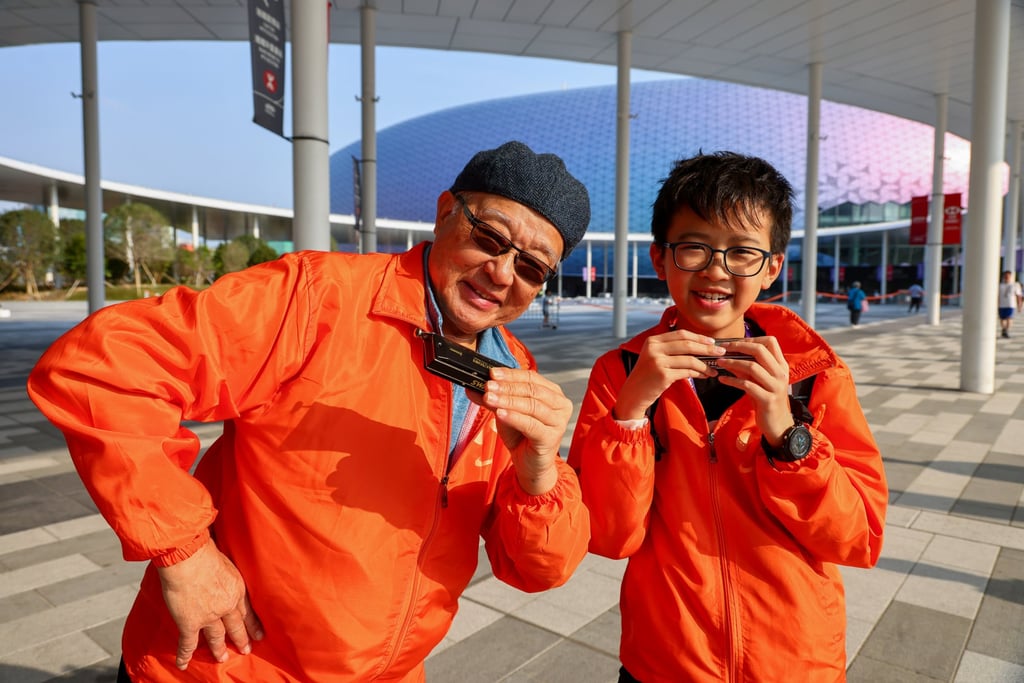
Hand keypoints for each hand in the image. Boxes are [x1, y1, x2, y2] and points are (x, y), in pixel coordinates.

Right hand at [156, 538, 263, 669]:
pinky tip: (184, 664)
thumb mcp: (228, 560)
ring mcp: (209, 616)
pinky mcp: (190, 622)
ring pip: (217, 636)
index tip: (260, 635)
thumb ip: (226, 572)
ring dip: (219, 648)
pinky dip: (185, 655)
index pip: (248, 610)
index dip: (253, 624)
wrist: (189, 557)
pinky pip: (188, 643)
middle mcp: (227, 605)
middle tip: (246, 649)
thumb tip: (221, 571)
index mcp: (237, 588)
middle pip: (237, 625)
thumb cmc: (205, 551)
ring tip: (222, 658)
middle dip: (242, 639)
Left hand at [468, 367, 572, 494]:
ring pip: (532, 405)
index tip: (491, 373)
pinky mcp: (551, 438)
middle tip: (488, 385)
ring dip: (508, 400)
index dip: (511, 374)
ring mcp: (558, 421)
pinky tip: (500, 413)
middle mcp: (560, 405)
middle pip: (532, 390)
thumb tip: (471, 387)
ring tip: (489, 398)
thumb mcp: (505, 412)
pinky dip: (514, 417)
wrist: (529, 464)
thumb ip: (492, 398)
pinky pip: (531, 424)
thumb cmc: (521, 435)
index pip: (531, 377)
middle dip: (507, 387)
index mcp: (552, 393)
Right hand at [613, 330, 720, 420]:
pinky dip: (698, 373)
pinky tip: (704, 375)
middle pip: (687, 344)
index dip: (698, 337)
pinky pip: (687, 372)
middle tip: (720, 352)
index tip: (712, 342)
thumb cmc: (648, 376)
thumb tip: (699, 346)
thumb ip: (671, 349)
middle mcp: (654, 348)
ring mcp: (657, 361)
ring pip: (689, 359)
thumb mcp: (655, 356)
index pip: (681, 334)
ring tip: (713, 369)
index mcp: (653, 341)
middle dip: (707, 348)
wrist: (633, 393)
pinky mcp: (663, 375)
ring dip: (705, 365)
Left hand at [712, 336, 794, 443]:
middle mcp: (781, 373)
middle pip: (760, 350)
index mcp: (781, 365)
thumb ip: (746, 368)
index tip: (734, 342)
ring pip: (753, 366)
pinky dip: (732, 380)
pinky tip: (722, 379)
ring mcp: (775, 386)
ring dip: (733, 362)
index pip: (770, 341)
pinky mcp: (768, 399)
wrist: (778, 424)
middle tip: (723, 348)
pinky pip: (747, 385)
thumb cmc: (766, 399)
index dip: (751, 338)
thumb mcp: (758, 381)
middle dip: (739, 346)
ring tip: (719, 362)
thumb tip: (727, 356)